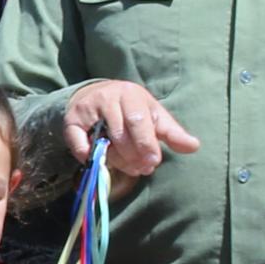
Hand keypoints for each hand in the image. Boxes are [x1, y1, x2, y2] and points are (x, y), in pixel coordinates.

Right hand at [66, 79, 197, 177]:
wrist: (94, 95)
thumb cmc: (130, 108)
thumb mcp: (153, 115)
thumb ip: (172, 132)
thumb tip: (194, 147)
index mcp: (131, 94)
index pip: (139, 121)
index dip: (146, 144)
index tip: (153, 163)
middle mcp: (108, 98)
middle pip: (121, 134)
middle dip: (133, 156)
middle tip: (142, 169)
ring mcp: (87, 109)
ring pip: (103, 142)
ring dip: (117, 160)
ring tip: (129, 167)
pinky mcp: (71, 121)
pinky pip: (79, 145)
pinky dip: (90, 157)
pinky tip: (102, 160)